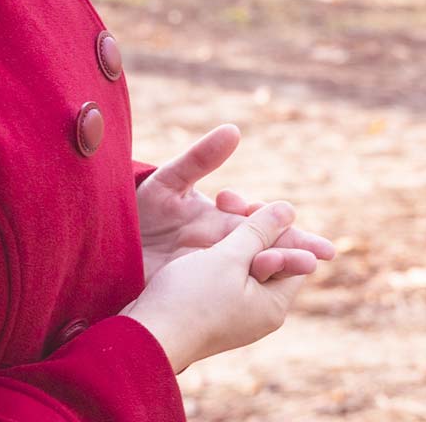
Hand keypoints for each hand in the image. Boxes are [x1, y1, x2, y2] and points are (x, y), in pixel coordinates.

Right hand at [123, 200, 310, 373]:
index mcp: (273, 304)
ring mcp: (236, 317)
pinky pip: (225, 277)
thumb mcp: (229, 257)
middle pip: (268, 258)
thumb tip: (288, 208)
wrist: (144, 336)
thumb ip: (259, 231)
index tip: (250, 204)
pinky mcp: (213, 314)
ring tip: (215, 211)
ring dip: (233, 238)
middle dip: (252, 228)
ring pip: (244, 265)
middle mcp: (260, 314)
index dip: (276, 225)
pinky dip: (219, 255)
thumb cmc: (189, 298)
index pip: (293, 256)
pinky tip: (199, 238)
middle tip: (229, 202)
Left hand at [137, 124, 334, 282]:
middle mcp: (224, 248)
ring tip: (304, 268)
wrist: (103, 250)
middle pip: (270, 249)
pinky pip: (236, 295)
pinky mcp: (201, 293)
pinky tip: (267, 294)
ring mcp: (214, 273)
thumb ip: (199, 159)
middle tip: (322, 253)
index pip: (264, 221)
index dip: (282, 221)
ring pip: (258, 273)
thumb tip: (234, 130)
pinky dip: (257, 293)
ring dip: (281, 269)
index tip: (291, 216)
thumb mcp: (167, 183)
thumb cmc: (135, 213)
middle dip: (295, 248)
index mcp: (222, 221)